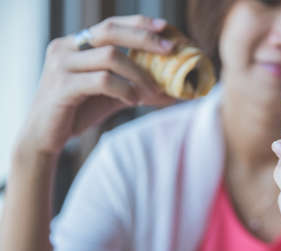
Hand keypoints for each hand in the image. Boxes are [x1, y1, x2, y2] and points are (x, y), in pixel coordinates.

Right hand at [18, 15, 176, 155]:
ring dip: (139, 73)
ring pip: (110, 56)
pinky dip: (124, 89)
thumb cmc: (80, 110)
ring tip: (153, 90)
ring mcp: (61, 64)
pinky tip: (133, 99)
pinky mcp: (62, 86)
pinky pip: (102, 81)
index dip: (139, 23)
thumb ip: (137, 87)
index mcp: (76, 43)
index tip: (165, 27)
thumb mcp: (113, 94)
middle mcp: (66, 46)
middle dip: (144, 38)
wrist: (45, 136)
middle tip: (170, 50)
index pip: (111, 24)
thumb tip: (175, 92)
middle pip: (110, 31)